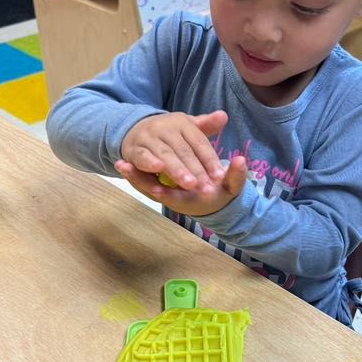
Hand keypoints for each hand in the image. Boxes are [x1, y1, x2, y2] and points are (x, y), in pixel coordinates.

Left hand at [114, 155, 247, 216]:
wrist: (213, 199)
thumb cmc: (222, 193)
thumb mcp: (232, 187)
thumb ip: (236, 175)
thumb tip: (241, 161)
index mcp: (192, 200)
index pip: (175, 196)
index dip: (163, 190)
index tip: (152, 183)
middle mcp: (175, 199)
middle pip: (154, 191)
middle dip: (141, 180)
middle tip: (125, 167)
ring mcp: (166, 193)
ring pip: (146, 187)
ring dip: (132, 177)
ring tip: (120, 165)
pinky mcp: (160, 186)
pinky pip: (145, 181)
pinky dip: (134, 174)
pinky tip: (122, 162)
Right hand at [120, 110, 226, 189]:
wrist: (134, 129)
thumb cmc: (168, 134)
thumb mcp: (187, 128)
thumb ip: (205, 126)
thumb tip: (224, 116)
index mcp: (182, 123)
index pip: (199, 142)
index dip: (210, 159)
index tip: (220, 176)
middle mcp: (166, 128)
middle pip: (184, 151)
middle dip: (197, 170)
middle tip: (209, 188)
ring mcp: (149, 137)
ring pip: (166, 155)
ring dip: (178, 170)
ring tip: (190, 185)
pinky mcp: (134, 149)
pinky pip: (143, 156)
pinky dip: (149, 162)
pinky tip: (158, 169)